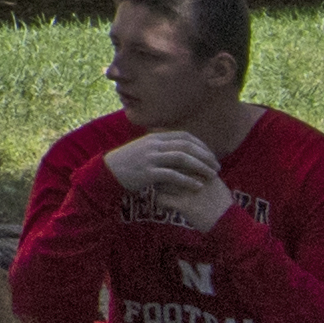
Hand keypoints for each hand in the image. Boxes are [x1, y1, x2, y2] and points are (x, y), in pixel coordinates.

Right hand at [108, 126, 234, 227]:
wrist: (106, 173)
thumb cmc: (127, 163)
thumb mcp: (144, 149)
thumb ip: (160, 146)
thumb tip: (178, 148)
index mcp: (155, 137)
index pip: (184, 136)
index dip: (201, 145)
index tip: (211, 155)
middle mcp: (154, 145)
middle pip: (187, 146)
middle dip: (205, 156)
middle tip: (217, 166)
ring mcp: (150, 158)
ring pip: (182, 158)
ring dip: (200, 166)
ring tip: (212, 175)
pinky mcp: (147, 173)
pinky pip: (172, 175)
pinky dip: (187, 180)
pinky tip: (197, 186)